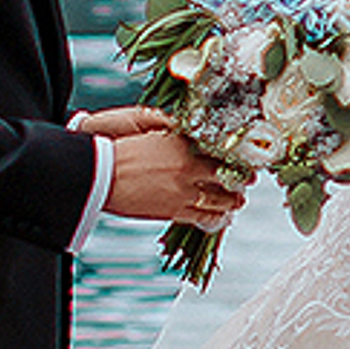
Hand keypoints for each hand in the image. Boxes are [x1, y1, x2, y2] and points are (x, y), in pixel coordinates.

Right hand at [86, 112, 243, 233]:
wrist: (100, 175)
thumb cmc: (120, 151)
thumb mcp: (150, 131)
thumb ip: (174, 133)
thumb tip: (188, 131)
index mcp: (182, 143)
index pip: (218, 148)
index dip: (233, 154)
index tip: (243, 157)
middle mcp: (187, 166)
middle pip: (225, 174)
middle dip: (240, 178)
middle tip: (249, 179)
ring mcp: (183, 190)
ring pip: (219, 199)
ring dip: (232, 200)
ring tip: (238, 200)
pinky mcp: (174, 210)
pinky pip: (203, 217)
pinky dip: (216, 217)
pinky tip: (222, 217)